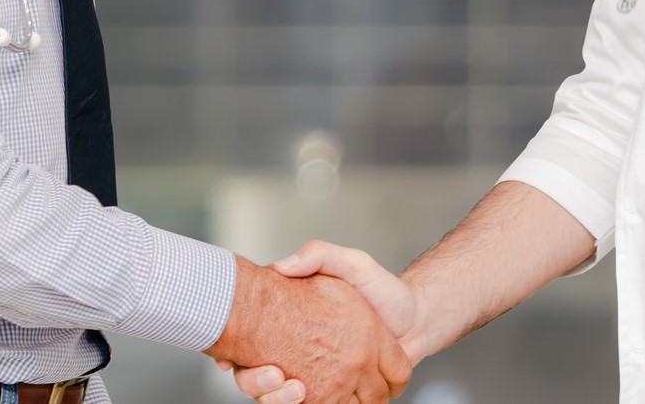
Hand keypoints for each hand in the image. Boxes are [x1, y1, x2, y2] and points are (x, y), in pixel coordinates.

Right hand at [205, 254, 410, 403]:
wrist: (416, 318)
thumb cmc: (381, 290)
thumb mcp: (351, 263)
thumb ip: (319, 255)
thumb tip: (282, 266)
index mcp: (292, 325)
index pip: (249, 342)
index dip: (233, 352)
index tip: (229, 357)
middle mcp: (297, 356)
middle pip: (257, 380)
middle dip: (255, 383)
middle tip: (272, 374)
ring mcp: (317, 381)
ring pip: (280, 399)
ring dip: (277, 399)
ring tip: (295, 389)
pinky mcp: (336, 397)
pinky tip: (306, 395)